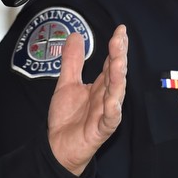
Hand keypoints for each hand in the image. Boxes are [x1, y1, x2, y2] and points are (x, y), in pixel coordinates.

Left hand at [46, 25, 128, 175]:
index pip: (111, 63)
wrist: (57, 147)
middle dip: (119, 56)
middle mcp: (106, 97)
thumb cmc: (67, 118)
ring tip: (119, 61)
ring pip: (116, 94)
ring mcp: (105, 113)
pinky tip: (114, 102)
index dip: (116, 47)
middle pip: (116, 74)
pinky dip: (113, 111)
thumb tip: (76, 35)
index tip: (120, 30)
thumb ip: (72, 61)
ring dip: (118, 78)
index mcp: (100, 86)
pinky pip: (110, 120)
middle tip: (120, 39)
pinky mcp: (101, 130)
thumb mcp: (66, 83)